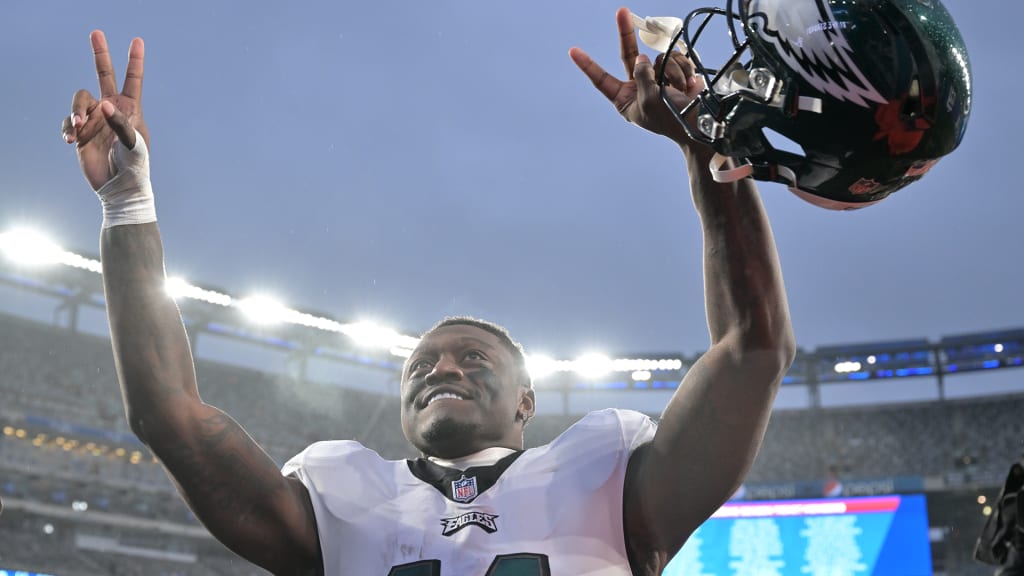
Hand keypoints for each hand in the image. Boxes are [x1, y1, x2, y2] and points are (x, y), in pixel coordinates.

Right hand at [61, 31, 148, 190]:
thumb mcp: (133, 144)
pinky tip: (71, 140)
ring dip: (77, 110)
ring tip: (80, 127)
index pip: (133, 80)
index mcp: (131, 109)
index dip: (134, 60)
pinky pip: (69, 121)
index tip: (137, 41)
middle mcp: (112, 109)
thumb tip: (104, 104)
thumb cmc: (134, 166)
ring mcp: (95, 119)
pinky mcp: (80, 132)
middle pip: (104, 75)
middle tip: (96, 33)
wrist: (118, 188)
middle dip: (100, 54)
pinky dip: (68, 127)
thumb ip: (121, 123)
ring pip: (79, 100)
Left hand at [570, 7, 704, 146]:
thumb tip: (640, 57)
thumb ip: (641, 76)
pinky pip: (675, 58)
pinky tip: (689, 85)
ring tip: (679, 89)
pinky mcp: (674, 71)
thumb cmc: (670, 120)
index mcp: (624, 98)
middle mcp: (638, 85)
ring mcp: (656, 76)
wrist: (698, 124)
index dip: (588, 65)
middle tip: (622, 12)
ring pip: (657, 58)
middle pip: (628, 54)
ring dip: (672, 72)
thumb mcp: (649, 100)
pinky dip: (683, 69)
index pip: (601, 79)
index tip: (573, 51)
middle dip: (626, 33)